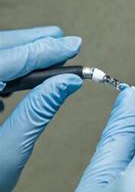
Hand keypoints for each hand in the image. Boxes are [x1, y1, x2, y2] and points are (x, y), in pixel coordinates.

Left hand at [0, 26, 81, 191]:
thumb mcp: (9, 153)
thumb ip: (38, 111)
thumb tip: (67, 83)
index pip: (4, 63)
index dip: (40, 51)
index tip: (71, 45)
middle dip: (27, 43)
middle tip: (61, 38)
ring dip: (16, 54)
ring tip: (48, 51)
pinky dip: (2, 70)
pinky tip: (16, 79)